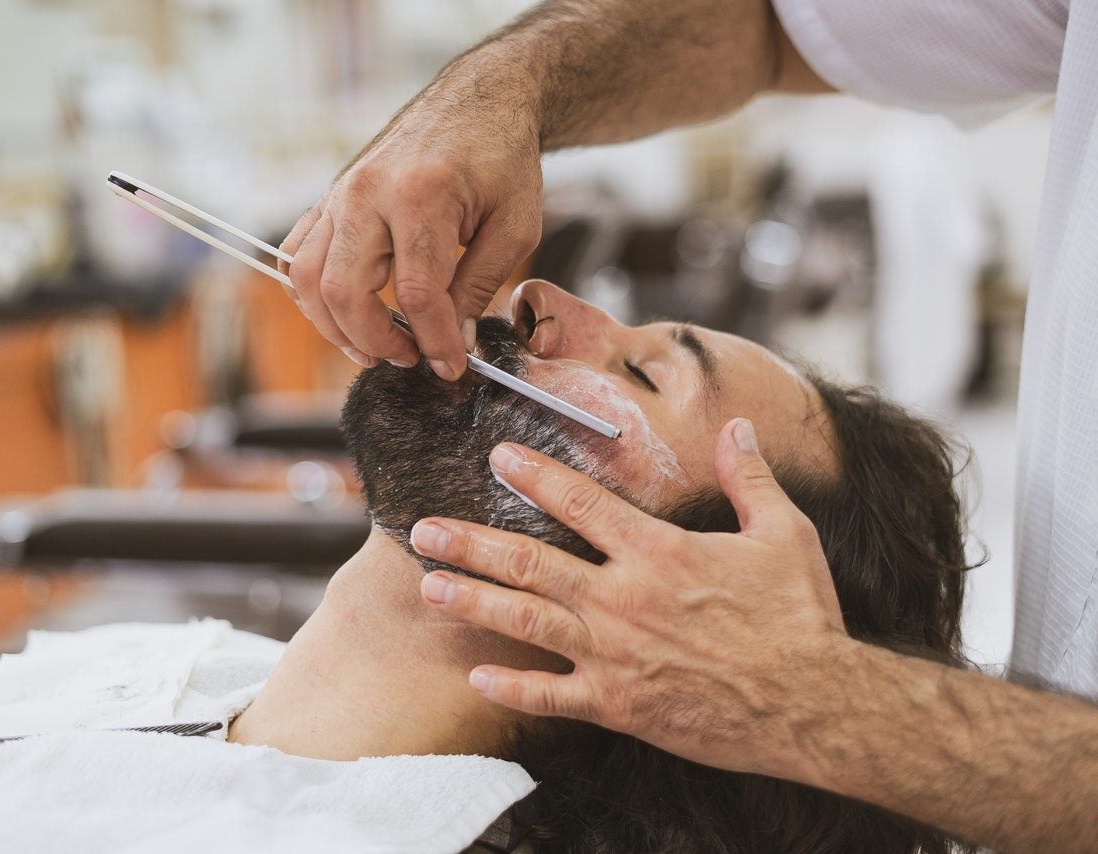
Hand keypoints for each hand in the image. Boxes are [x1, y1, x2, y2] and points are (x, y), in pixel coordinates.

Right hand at [279, 61, 543, 379]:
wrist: (478, 101)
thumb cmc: (502, 160)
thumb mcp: (515, 226)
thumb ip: (481, 286)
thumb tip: (452, 341)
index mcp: (420, 196)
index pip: (417, 295)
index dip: (435, 342)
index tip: (452, 367)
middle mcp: (367, 193)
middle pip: (345, 291)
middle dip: (377, 342)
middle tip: (413, 360)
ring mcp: (340, 194)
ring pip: (307, 279)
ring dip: (335, 328)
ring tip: (376, 350)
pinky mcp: (329, 199)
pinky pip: (296, 256)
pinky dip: (311, 296)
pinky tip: (345, 316)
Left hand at [409, 418, 848, 776]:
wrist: (812, 704)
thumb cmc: (800, 616)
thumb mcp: (785, 533)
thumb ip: (751, 477)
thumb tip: (737, 426)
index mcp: (658, 551)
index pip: (580, 503)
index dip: (534, 475)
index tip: (497, 458)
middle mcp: (623, 599)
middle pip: (530, 562)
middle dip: (472, 542)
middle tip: (424, 530)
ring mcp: (614, 655)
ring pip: (526, 622)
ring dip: (473, 601)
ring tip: (429, 587)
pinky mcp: (619, 705)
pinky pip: (551, 696)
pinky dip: (512, 685)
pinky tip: (476, 673)